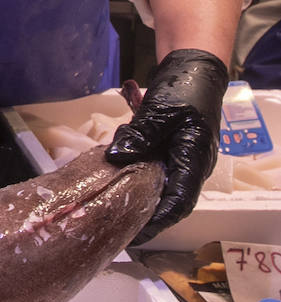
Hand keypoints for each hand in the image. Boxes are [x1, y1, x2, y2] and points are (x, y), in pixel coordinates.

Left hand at [106, 49, 227, 244]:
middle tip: (112, 221)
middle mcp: (190, 165)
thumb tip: (116, 157)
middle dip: (140, 209)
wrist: (193, 67)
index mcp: (195, 160)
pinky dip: (131, 166)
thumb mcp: (161, 112)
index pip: (179, 202)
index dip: (157, 221)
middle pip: (165, 197)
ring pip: (153, 181)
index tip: (134, 234)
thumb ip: (140, 135)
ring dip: (131, 184)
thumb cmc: (184, 89)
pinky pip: (149, 165)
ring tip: (107, 191)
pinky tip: (113, 163)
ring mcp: (179, 157)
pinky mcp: (167, 148)